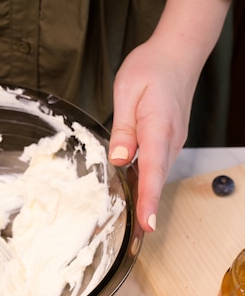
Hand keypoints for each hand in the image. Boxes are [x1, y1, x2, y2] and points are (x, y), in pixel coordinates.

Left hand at [108, 0, 230, 231]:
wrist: (177, 54)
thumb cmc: (150, 69)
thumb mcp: (127, 93)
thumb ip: (123, 128)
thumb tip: (119, 159)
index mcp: (158, 126)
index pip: (152, 169)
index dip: (149, 199)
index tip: (147, 225)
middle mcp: (170, 138)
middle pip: (156, 180)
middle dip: (147, 211)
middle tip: (133, 241)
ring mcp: (172, 140)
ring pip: (157, 175)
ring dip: (147, 201)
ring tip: (133, 228)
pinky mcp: (167, 140)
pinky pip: (156, 166)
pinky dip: (147, 184)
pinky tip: (136, 196)